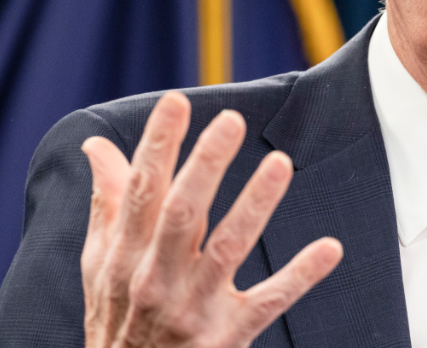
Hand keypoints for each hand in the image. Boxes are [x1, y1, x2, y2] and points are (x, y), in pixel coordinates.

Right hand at [80, 92, 342, 346]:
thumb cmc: (117, 321)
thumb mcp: (100, 265)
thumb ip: (107, 204)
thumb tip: (97, 147)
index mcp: (126, 255)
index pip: (142, 190)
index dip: (158, 145)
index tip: (175, 102)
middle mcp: (156, 278)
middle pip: (182, 213)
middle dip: (205, 165)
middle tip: (231, 121)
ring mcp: (193, 309)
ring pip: (227, 249)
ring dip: (255, 205)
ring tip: (280, 164)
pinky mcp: (227, 336)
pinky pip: (268, 302)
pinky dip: (300, 276)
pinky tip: (329, 248)